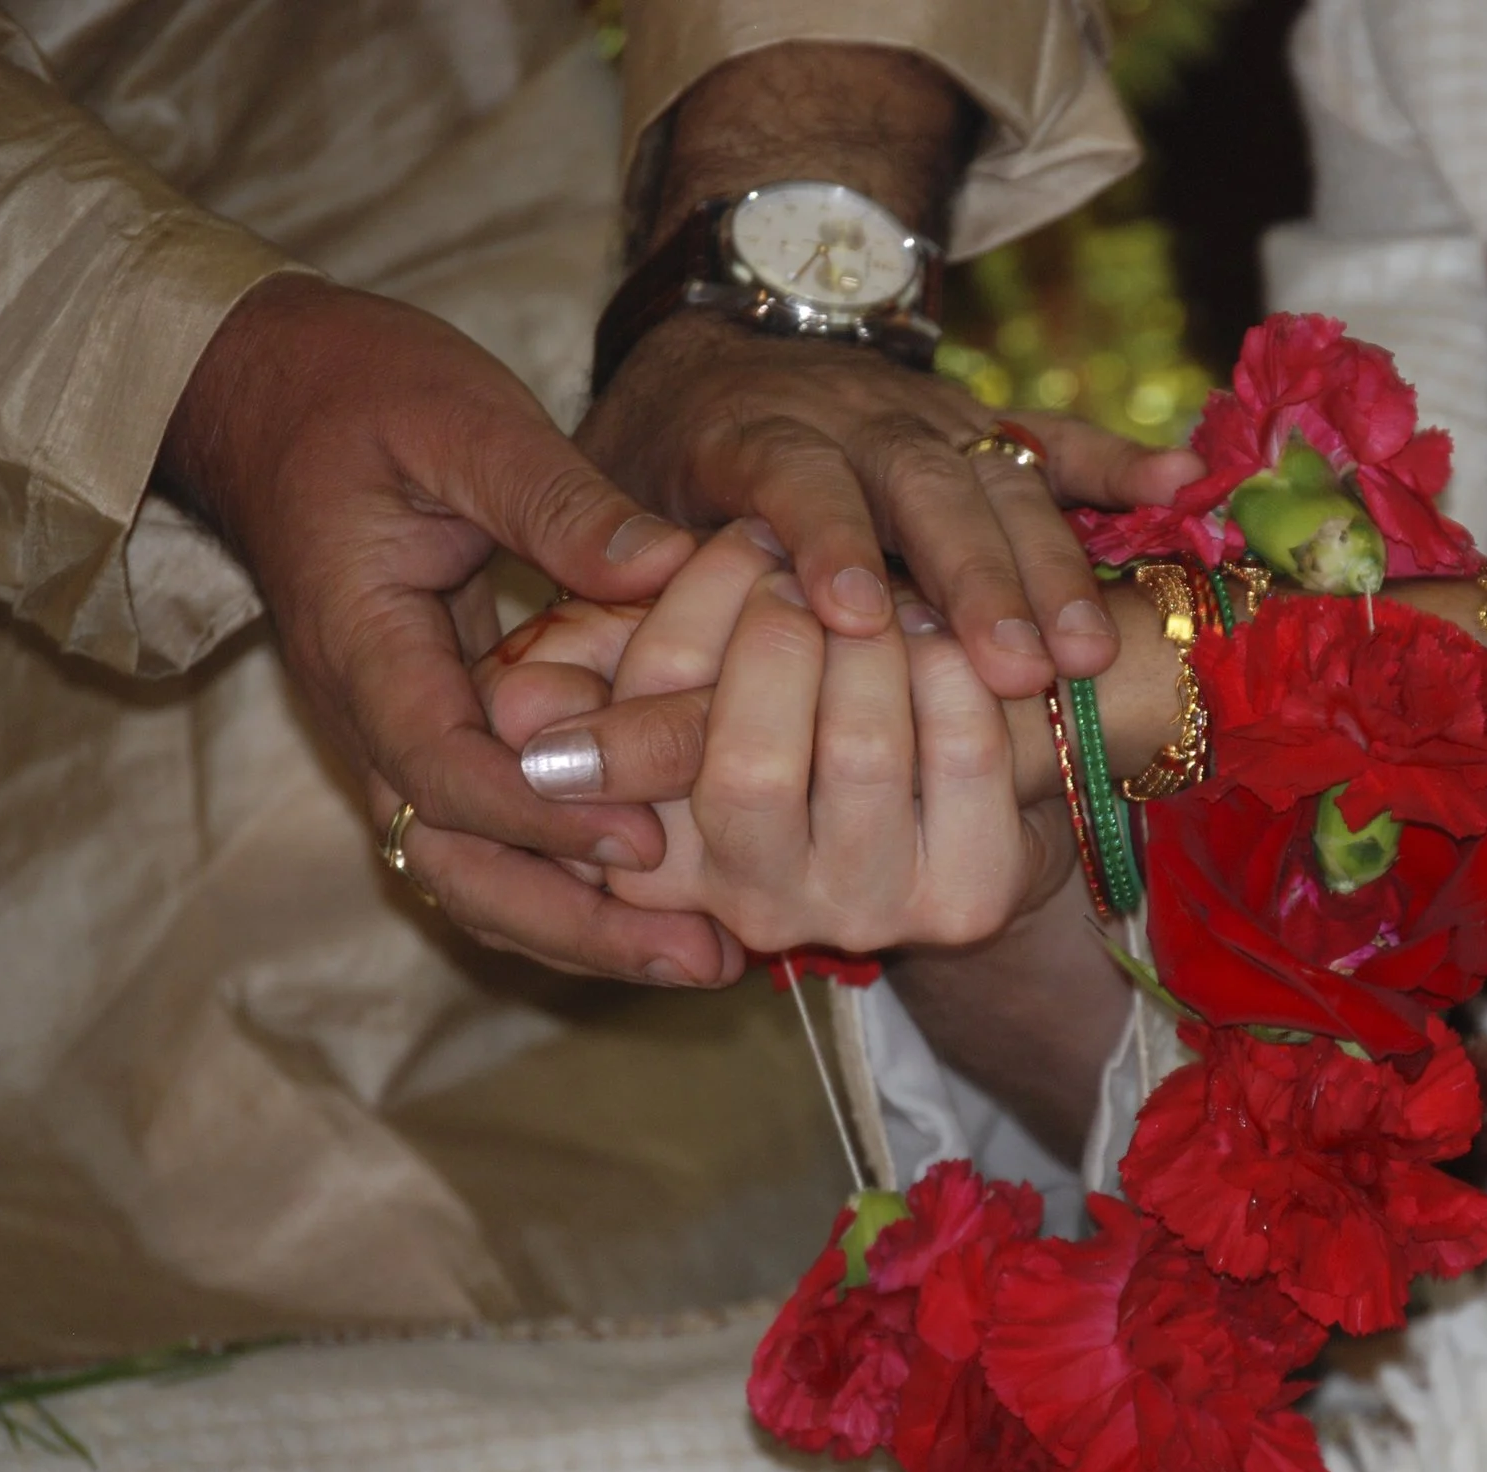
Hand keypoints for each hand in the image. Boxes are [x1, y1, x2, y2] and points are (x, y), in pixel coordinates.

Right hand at [155, 273, 737, 985]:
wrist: (268, 387)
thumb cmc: (359, 389)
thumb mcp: (463, 418)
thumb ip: (558, 499)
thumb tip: (669, 570)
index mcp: (365, 644)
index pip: (443, 768)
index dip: (544, 818)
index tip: (645, 845)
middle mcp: (375, 711)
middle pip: (456, 865)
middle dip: (576, 926)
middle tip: (703, 957)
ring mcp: (404, 728)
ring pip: (476, 868)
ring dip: (583, 922)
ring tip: (705, 954)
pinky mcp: (444, 723)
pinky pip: (499, 829)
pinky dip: (574, 872)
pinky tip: (672, 892)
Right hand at [479, 525, 1070, 953]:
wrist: (963, 780)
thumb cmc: (788, 696)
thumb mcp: (677, 665)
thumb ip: (587, 663)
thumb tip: (515, 708)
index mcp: (651, 861)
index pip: (639, 742)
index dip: (683, 635)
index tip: (739, 544)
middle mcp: (749, 909)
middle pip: (750, 769)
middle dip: (781, 634)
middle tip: (799, 565)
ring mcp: (864, 912)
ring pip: (862, 749)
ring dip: (872, 639)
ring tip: (875, 593)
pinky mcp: (970, 898)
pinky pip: (967, 750)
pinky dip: (955, 663)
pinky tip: (942, 633)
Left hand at [577, 316, 1202, 698]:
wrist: (719, 330)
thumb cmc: (653, 457)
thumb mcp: (599, 511)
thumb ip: (585, 613)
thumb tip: (531, 713)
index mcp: (747, 429)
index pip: (790, 478)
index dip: (821, 543)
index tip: (854, 618)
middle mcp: (849, 417)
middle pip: (923, 489)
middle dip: (974, 581)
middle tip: (1015, 670)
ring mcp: (928, 417)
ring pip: (998, 480)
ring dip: (1048, 564)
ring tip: (1086, 653)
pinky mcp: (978, 425)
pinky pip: (1056, 438)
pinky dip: (1118, 461)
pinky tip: (1183, 486)